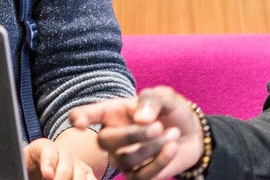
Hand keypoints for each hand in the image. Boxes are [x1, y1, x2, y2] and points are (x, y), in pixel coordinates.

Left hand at [23, 136, 97, 179]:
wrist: (38, 172)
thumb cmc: (28, 169)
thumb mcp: (22, 165)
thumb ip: (24, 167)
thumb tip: (27, 171)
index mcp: (41, 147)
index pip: (47, 149)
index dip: (49, 161)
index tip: (47, 175)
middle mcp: (61, 152)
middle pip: (67, 161)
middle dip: (62, 176)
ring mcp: (75, 162)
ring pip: (81, 172)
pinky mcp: (85, 173)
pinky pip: (91, 178)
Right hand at [69, 87, 204, 179]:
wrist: (191, 133)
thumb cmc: (170, 111)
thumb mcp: (164, 97)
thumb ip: (152, 101)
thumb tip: (141, 119)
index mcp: (111, 113)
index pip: (87, 115)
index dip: (79, 117)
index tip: (78, 122)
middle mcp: (112, 137)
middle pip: (104, 141)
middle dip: (131, 135)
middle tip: (157, 126)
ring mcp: (123, 158)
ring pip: (125, 160)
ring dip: (152, 147)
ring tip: (173, 133)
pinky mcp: (138, 176)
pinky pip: (141, 176)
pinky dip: (159, 162)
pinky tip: (172, 147)